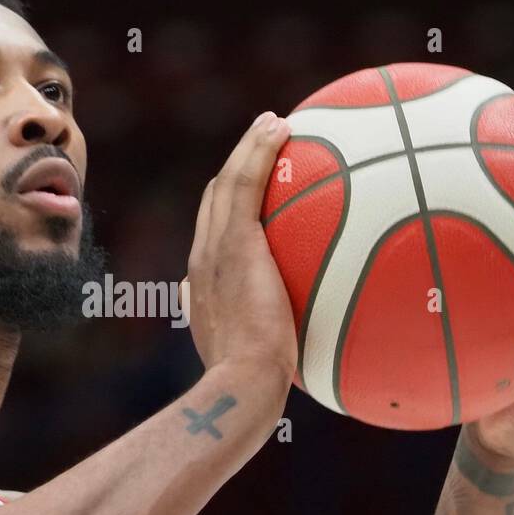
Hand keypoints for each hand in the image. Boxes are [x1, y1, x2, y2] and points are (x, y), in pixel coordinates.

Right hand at [182, 111, 296, 388]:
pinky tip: (283, 126)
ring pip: (226, 183)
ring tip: (273, 124)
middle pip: (215, 203)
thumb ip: (280, 356)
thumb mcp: (268, 372)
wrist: (242, 384)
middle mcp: (202, 263)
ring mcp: (214, 249)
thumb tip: (311, 360)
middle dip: (237, 171)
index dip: (230, 214)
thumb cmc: (258, 390)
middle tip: (264, 147)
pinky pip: (246, 181)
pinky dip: (258, 149)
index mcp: (206, 290)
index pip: (214, 240)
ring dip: (248, 148)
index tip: (256, 199)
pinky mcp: (233, 241)